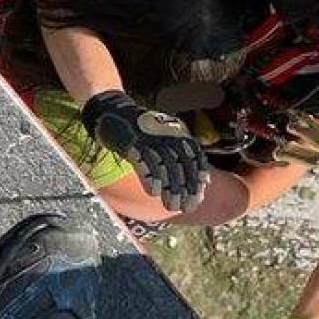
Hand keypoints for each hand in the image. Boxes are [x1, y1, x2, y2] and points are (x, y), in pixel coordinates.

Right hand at [81, 91, 209, 211]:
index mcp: (178, 132)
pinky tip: (154, 192)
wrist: (113, 112)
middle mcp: (167, 134)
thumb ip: (182, 157)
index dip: (198, 178)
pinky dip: (150, 177)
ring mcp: (150, 138)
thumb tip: (205, 181)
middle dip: (186, 188)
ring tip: (172, 205)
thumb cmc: (141, 131)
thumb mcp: (165, 138)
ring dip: (170, 188)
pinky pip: (145, 162)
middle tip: (187, 207)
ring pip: (165, 166)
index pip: (194, 157)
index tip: (199, 196)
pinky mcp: (132, 142)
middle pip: (182, 164)